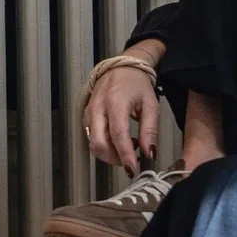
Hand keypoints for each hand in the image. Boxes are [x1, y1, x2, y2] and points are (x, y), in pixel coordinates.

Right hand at [84, 41, 166, 172]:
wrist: (121, 68)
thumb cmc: (137, 84)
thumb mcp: (150, 105)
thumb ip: (150, 130)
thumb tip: (148, 153)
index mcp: (116, 101)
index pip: (117, 135)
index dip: (124, 155)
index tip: (133, 168)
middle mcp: (98, 108)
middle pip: (99, 143)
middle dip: (114, 158)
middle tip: (131, 160)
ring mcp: (89, 112)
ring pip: (93, 144)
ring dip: (110, 153)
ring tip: (128, 146)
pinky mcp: (86, 116)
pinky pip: (91, 138)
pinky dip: (105, 145)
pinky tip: (118, 140)